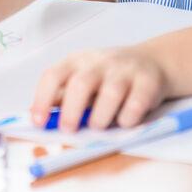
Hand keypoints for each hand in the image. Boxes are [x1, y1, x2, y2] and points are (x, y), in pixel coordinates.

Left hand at [30, 45, 168, 131]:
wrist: (153, 61)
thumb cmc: (110, 76)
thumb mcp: (83, 77)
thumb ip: (63, 96)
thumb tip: (38, 118)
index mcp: (78, 61)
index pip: (53, 75)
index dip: (42, 99)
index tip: (38, 122)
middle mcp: (100, 62)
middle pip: (81, 84)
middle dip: (71, 111)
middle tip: (69, 130)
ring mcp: (125, 70)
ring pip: (111, 93)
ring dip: (101, 117)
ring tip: (99, 126)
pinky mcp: (148, 81)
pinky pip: (137, 103)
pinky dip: (128, 118)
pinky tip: (125, 122)